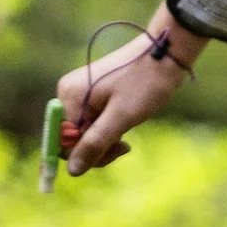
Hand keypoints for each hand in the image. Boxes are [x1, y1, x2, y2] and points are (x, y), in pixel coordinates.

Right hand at [57, 17, 202, 173]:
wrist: (164, 55)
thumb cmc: (145, 83)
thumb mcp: (121, 117)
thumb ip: (95, 144)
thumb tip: (72, 170)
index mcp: (69, 98)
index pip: (62, 143)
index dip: (84, 155)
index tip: (113, 153)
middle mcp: (68, 94)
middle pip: (72, 139)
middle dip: (97, 148)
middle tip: (124, 146)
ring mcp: (79, 93)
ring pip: (83, 133)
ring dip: (105, 140)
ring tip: (127, 134)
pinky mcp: (92, 94)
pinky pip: (92, 123)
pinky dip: (107, 130)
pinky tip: (124, 125)